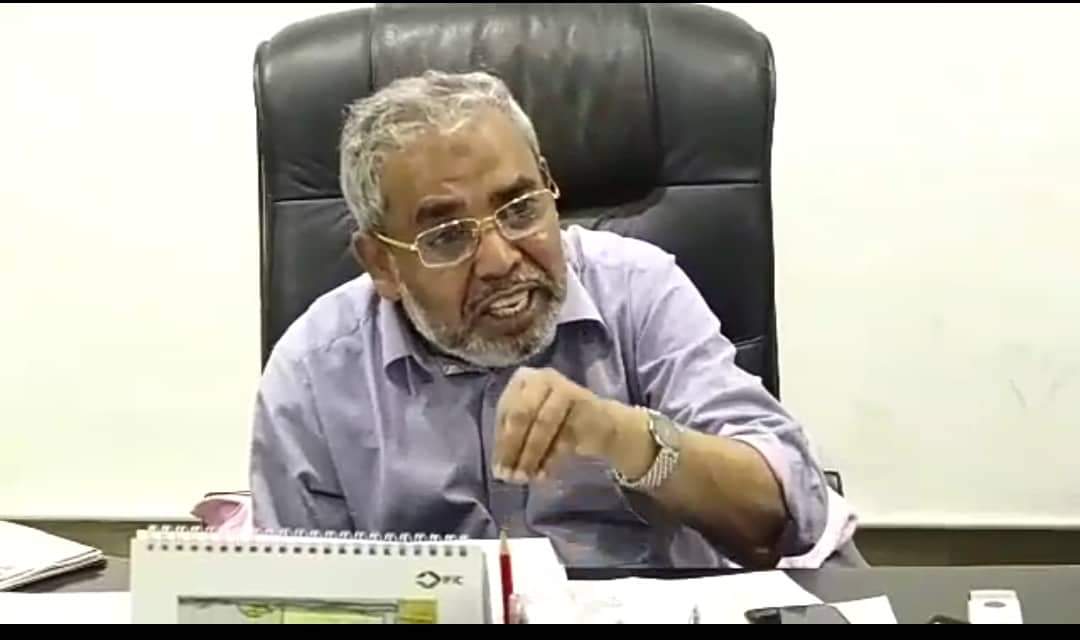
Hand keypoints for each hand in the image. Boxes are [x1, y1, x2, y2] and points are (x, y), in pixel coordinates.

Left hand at [492, 367, 648, 482]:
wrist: (601, 423)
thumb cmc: (557, 424)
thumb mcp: (530, 427)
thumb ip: (513, 441)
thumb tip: (500, 471)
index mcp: (522, 380)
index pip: (505, 412)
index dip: (501, 443)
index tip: (498, 471)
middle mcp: (541, 378)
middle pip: (522, 414)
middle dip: (514, 448)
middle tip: (511, 477)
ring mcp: (563, 388)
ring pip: (542, 424)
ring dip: (532, 455)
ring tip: (526, 479)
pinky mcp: (583, 402)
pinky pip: (564, 433)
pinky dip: (551, 458)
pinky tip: (544, 474)